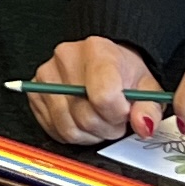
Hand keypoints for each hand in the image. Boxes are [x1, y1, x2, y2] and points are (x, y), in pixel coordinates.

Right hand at [29, 37, 168, 150]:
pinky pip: (53, 129)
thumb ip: (149, 108)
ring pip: (68, 127)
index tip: (125, 112)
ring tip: (99, 120)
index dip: (118, 115)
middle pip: (85, 116)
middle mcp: (66, 59)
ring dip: (89, 134)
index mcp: (97, 51)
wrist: (104, 61)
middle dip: (106, 128)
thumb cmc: (123, 73)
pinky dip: (72, 133)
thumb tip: (142, 125)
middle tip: (114, 119)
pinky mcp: (35, 92)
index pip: (104, 97)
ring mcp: (46, 76)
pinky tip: (82, 121)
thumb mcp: (147, 87)